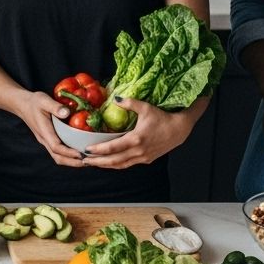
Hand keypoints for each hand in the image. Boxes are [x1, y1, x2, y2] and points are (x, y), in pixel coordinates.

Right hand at [15, 90, 83, 166]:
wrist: (22, 105)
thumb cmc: (34, 102)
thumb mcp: (44, 100)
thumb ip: (55, 107)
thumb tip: (67, 113)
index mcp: (44, 131)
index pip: (56, 147)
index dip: (69, 153)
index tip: (81, 154)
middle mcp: (45, 139)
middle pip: (58, 157)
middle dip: (73, 162)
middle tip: (89, 162)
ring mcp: (46, 141)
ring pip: (58, 157)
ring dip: (71, 161)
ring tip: (86, 160)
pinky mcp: (48, 139)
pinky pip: (58, 152)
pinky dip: (69, 156)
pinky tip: (79, 152)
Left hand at [82, 98, 196, 167]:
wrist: (179, 129)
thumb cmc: (162, 117)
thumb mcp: (145, 107)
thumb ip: (129, 103)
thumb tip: (115, 98)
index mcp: (136, 139)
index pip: (112, 148)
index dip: (98, 150)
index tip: (87, 150)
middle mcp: (138, 151)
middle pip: (114, 160)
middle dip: (98, 162)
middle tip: (84, 160)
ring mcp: (143, 157)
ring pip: (121, 165)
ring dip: (106, 165)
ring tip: (93, 163)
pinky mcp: (146, 159)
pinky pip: (128, 164)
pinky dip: (117, 164)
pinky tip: (108, 162)